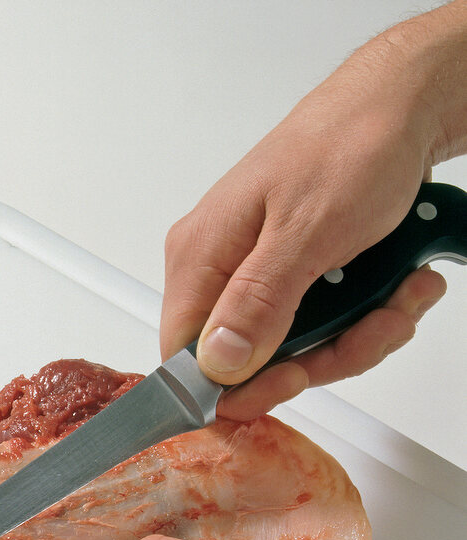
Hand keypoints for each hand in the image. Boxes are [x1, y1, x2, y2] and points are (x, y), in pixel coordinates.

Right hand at [161, 14, 455, 420]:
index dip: (236, 386)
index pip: (185, 357)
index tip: (294, 380)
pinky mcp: (294, 275)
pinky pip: (322, 326)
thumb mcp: (307, 230)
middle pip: (249, 363)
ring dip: (360, 333)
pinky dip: (369, 315)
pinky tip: (400, 283)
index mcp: (200, 258)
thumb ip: (257, 302)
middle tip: (375, 326)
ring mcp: (258, 274)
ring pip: (295, 349)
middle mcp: (220, 270)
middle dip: (324, 355)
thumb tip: (216, 364)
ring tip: (402, 294)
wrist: (403, 104)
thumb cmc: (351, 145)